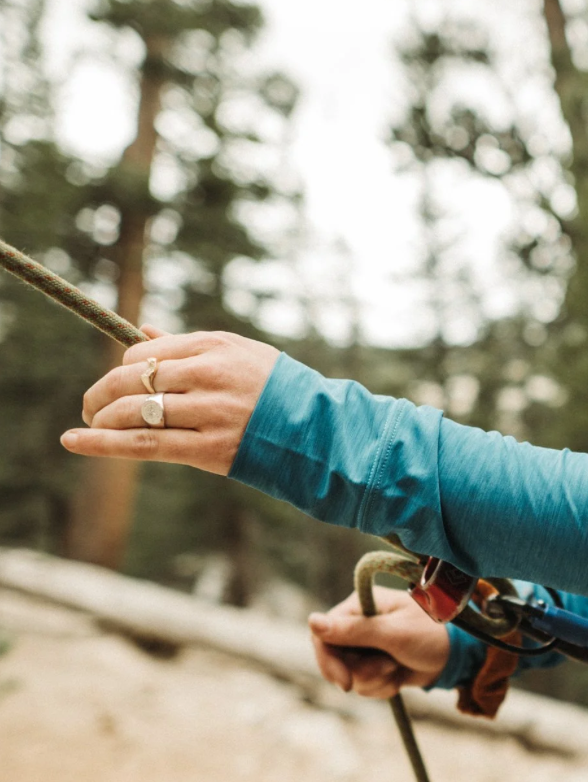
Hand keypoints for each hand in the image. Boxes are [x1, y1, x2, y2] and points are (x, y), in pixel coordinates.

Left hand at [60, 325, 279, 475]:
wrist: (320, 431)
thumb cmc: (280, 390)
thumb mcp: (241, 354)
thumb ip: (190, 345)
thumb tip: (143, 333)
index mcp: (214, 346)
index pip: (145, 353)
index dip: (126, 369)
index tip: (123, 383)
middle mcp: (208, 375)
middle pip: (131, 378)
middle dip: (101, 393)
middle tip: (90, 406)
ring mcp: (208, 412)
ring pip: (133, 411)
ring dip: (102, 419)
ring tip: (90, 426)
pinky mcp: (209, 448)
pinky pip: (144, 445)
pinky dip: (102, 444)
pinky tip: (73, 441)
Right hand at [309, 587, 450, 697]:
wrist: (456, 654)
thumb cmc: (432, 633)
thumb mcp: (394, 633)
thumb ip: (354, 630)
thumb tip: (311, 621)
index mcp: (360, 606)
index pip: (323, 635)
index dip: (329, 661)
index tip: (345, 684)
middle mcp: (358, 624)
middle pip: (334, 660)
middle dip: (361, 673)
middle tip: (388, 669)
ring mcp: (365, 645)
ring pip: (350, 676)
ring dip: (376, 679)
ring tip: (398, 666)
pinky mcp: (374, 664)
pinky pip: (364, 685)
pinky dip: (382, 686)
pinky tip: (400, 676)